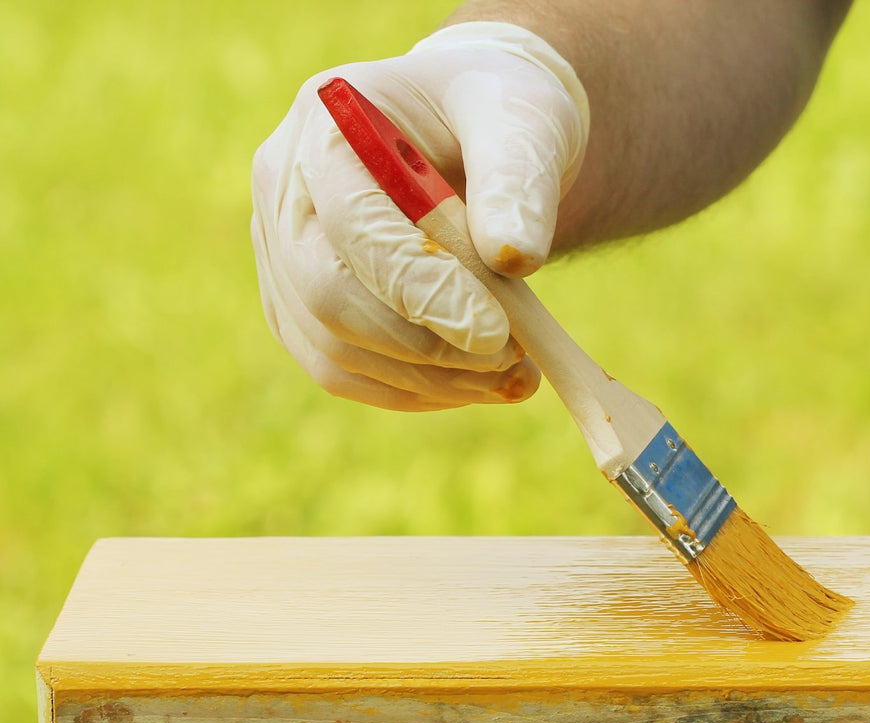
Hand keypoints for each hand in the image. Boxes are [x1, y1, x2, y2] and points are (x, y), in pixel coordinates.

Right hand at [251, 22, 588, 410]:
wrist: (477, 140)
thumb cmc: (497, 118)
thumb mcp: (523, 125)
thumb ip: (518, 182)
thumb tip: (514, 257)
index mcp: (326, 125)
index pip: (354, 225)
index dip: (422, 290)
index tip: (495, 334)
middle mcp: (284, 191)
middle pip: (327, 298)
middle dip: (423, 347)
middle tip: (509, 360)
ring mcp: (282, 256)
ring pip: (334, 352)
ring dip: (429, 381)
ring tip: (513, 375)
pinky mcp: (299, 310)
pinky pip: (343, 373)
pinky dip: (414, 392)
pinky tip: (476, 384)